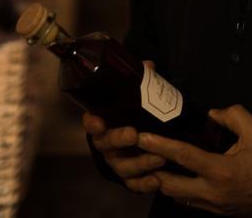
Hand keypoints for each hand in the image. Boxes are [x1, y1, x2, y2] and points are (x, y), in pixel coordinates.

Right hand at [82, 61, 165, 193]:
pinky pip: (134, 185)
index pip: (91, 122)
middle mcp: (107, 144)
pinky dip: (145, 184)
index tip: (98, 121)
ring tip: (160, 157)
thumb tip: (149, 66)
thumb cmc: (139, 113)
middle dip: (117, 139)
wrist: (153, 136)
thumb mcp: (140, 96)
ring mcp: (118, 162)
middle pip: (105, 145)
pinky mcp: (131, 178)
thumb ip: (141, 82)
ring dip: (140, 163)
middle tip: (134, 134)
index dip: (92, 123)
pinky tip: (158, 180)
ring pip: (122, 167)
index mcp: (105, 123)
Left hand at [136, 104, 251, 214]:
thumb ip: (234, 116)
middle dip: (150, 170)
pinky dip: (180, 189)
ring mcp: (213, 207)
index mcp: (221, 171)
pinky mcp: (218, 213)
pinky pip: (190, 202)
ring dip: (164, 181)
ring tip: (155, 163)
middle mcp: (212, 193)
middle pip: (168, 184)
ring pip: (177, 196)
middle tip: (140, 154)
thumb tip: (213, 113)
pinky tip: (180, 176)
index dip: (159, 145)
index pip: (182, 156)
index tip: (141, 137)